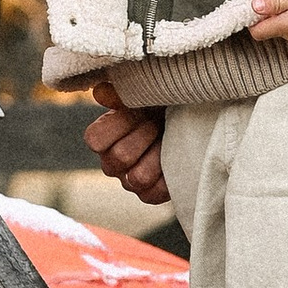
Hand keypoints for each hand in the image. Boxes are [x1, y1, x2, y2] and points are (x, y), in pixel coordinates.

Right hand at [84, 75, 168, 208]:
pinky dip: (168, 175)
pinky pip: (152, 194)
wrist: (192, 120)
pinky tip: (175, 157)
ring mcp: (129, 180)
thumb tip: (102, 93)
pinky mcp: (149, 194)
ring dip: (159, 155)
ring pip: (137, 178)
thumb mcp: (146, 93)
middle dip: (146, 135)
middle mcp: (112, 162)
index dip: (119, 124)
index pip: (95, 139)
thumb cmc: (162, 104)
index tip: (138, 110)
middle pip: (119, 157)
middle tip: (159, 123)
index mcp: (103, 136)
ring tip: (169, 140)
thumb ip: (122, 92)